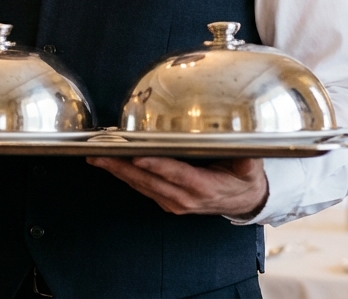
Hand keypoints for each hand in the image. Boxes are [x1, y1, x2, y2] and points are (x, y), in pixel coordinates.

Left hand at [87, 156, 268, 216]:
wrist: (244, 202)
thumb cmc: (244, 180)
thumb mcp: (251, 168)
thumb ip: (246, 158)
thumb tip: (244, 144)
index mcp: (204, 188)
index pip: (176, 175)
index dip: (156, 166)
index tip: (137, 157)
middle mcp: (184, 198)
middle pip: (149, 180)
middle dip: (122, 166)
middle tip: (100, 153)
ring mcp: (173, 202)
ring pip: (140, 185)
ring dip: (117, 171)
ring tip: (96, 156)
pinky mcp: (166, 201)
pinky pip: (142, 188)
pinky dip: (125, 175)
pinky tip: (110, 164)